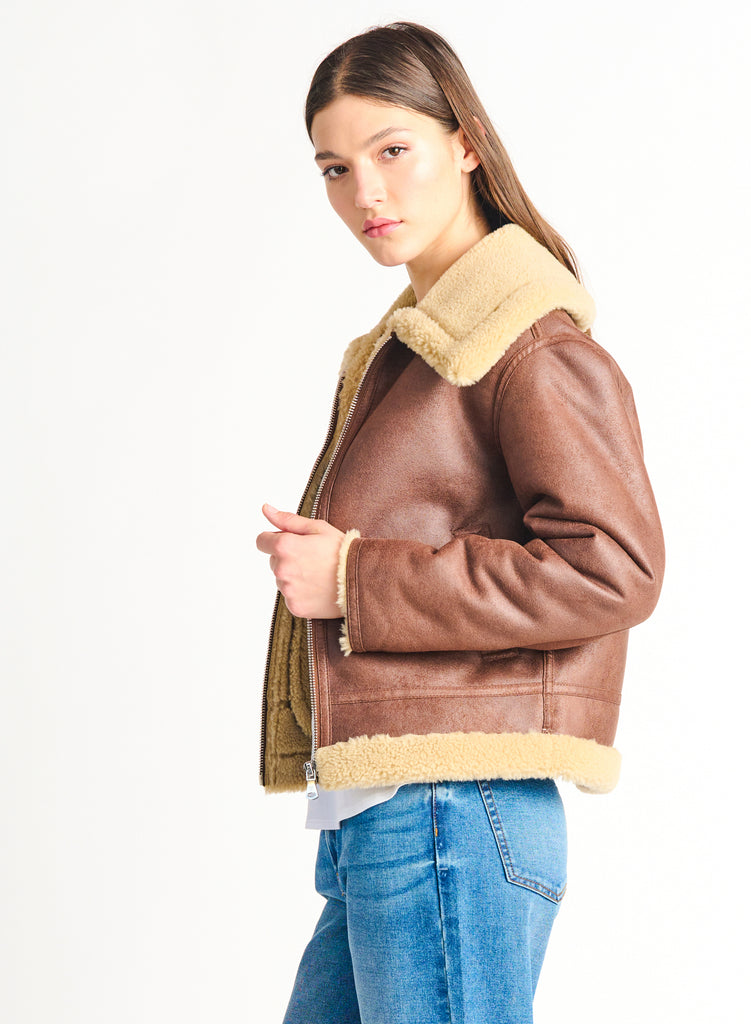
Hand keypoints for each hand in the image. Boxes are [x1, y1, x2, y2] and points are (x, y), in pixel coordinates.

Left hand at [256, 503, 343, 618]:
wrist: (362, 580)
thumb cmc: (341, 551)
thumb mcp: (317, 528)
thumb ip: (287, 520)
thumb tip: (265, 508)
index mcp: (284, 546)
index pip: (261, 541)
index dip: (275, 539)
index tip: (292, 543)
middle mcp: (281, 569)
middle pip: (273, 561)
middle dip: (287, 558)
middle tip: (313, 559)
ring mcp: (288, 590)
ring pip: (282, 580)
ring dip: (294, 576)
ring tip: (318, 574)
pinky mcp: (295, 607)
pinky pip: (291, 597)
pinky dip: (301, 593)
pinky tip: (318, 588)